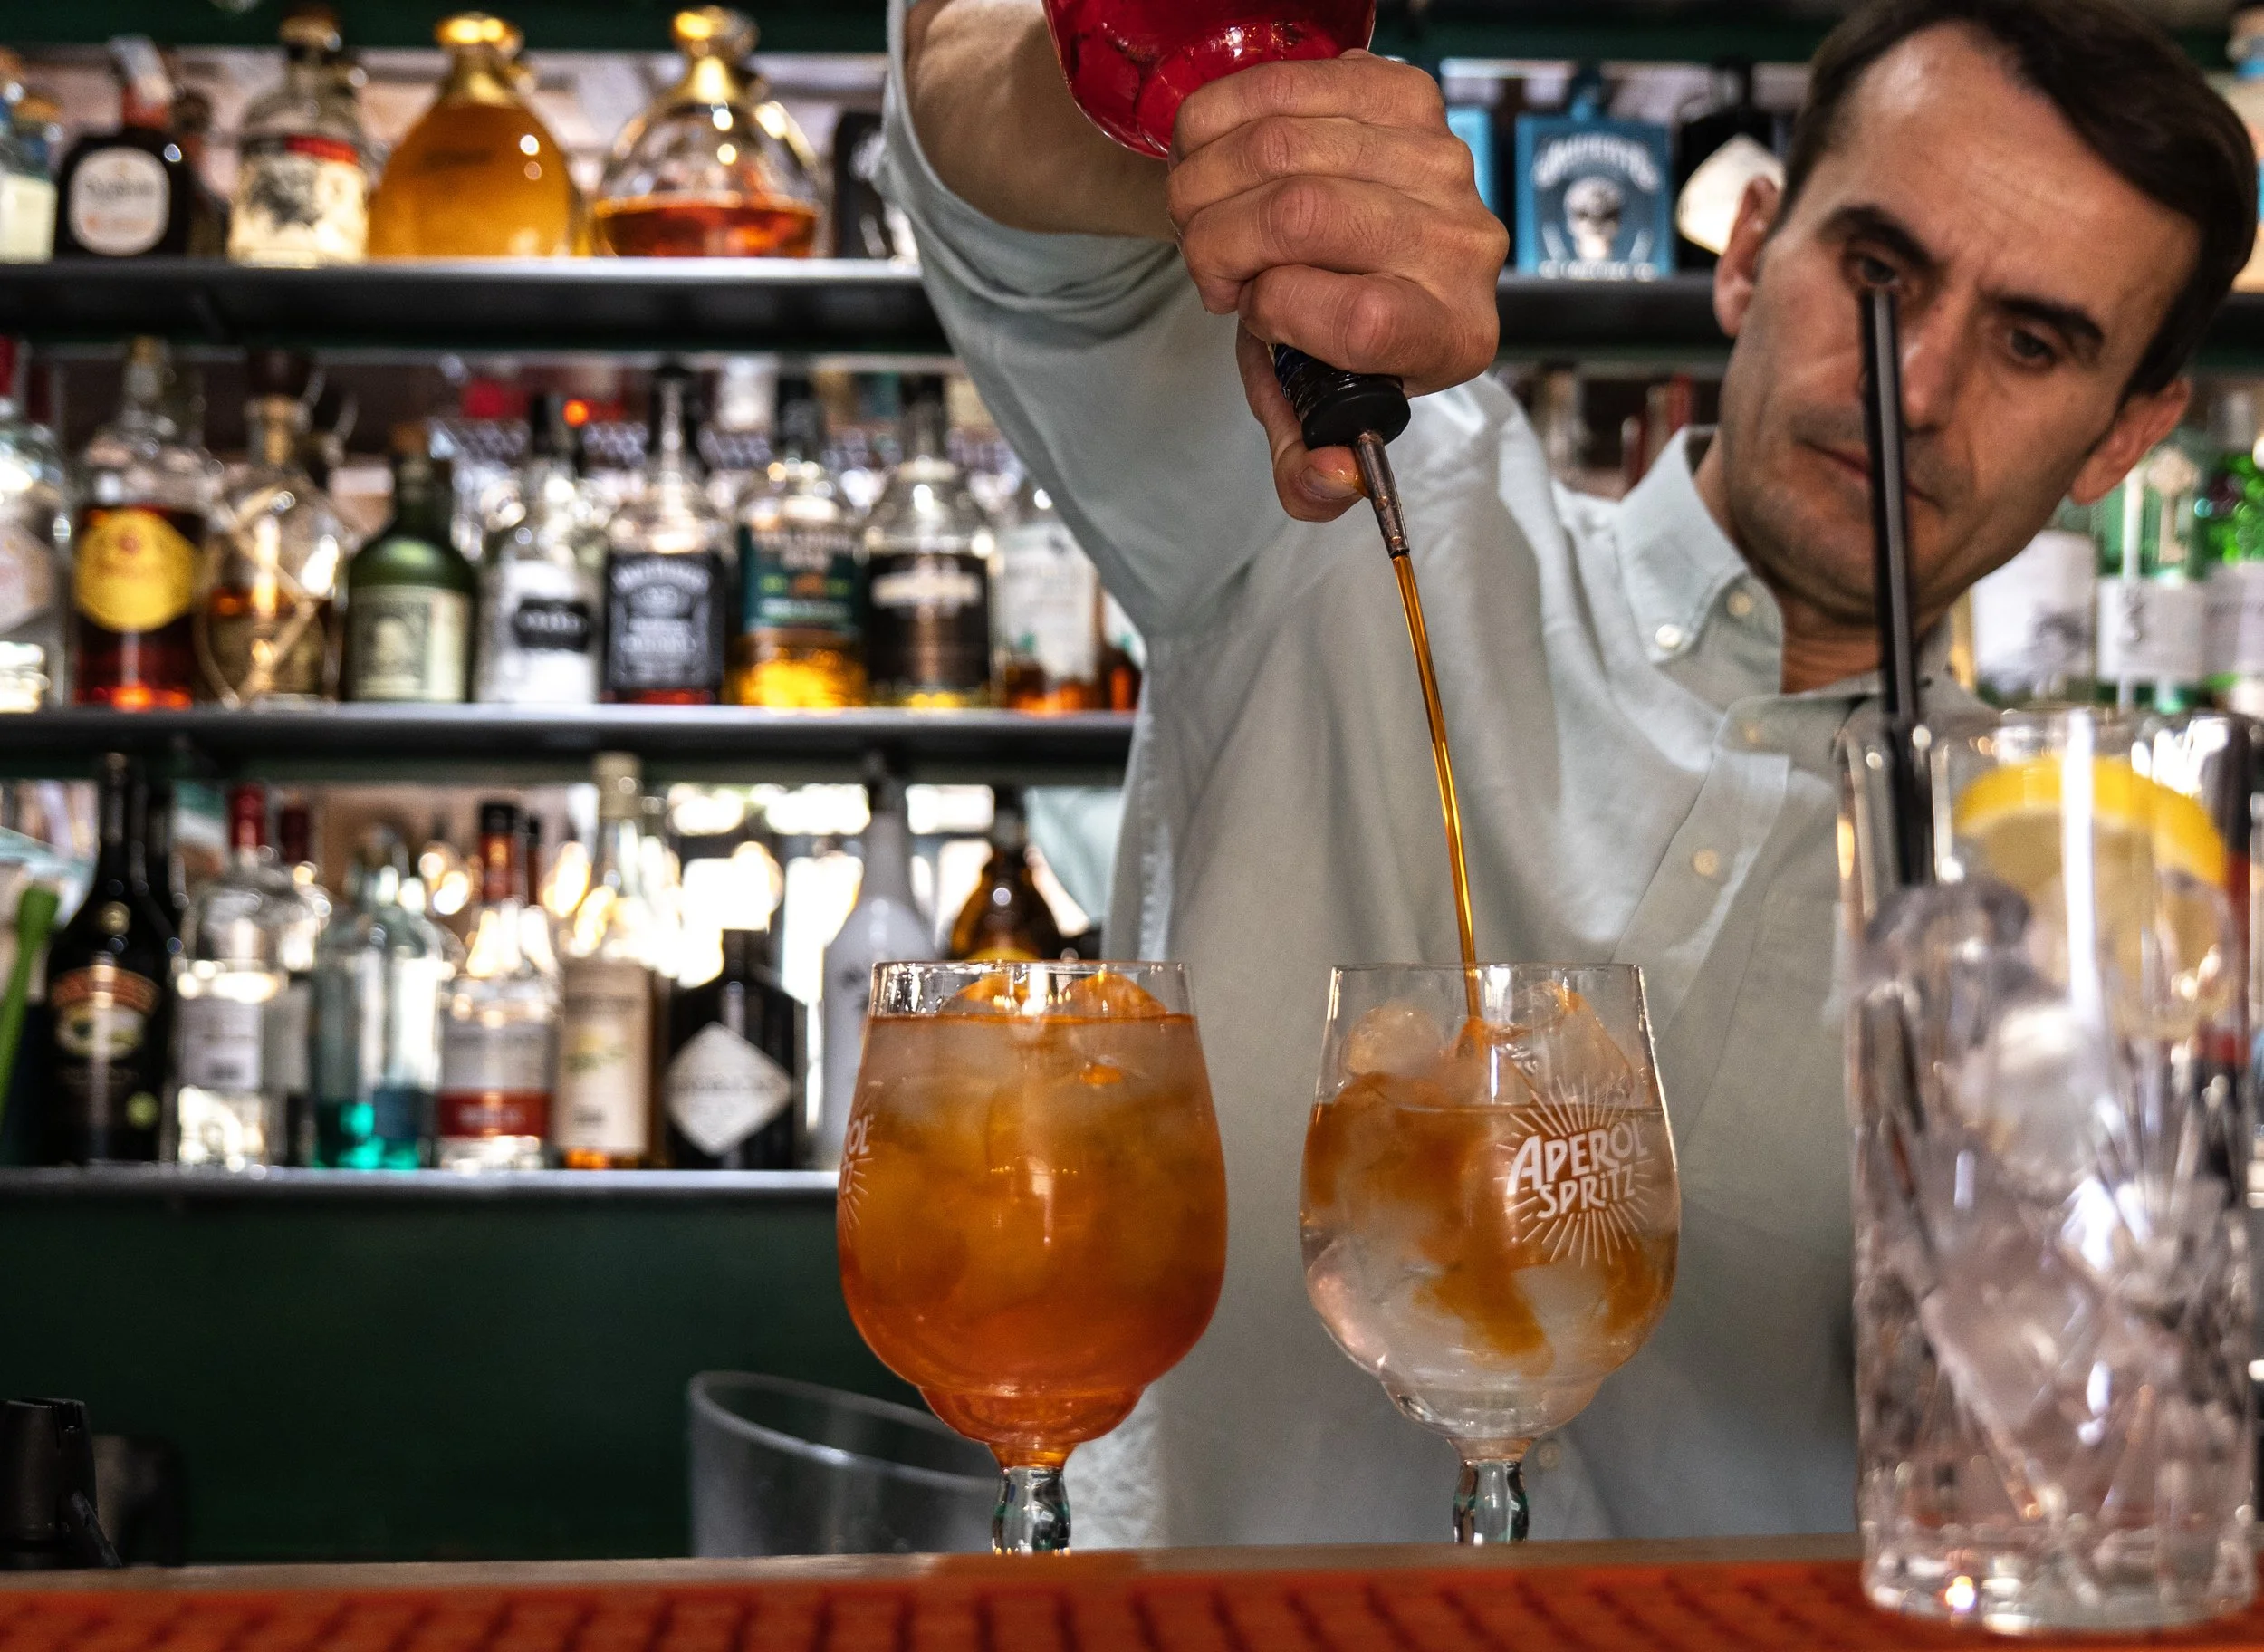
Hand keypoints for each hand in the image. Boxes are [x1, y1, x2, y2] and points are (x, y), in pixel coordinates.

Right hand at [1169, 53, 1507, 520]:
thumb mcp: (1312, 404)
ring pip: (1284, 143)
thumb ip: (1310, 465)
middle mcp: (1465, 242)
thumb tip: (1330, 480)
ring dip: (1205, 179)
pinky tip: (1211, 154)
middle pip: (1306, 213)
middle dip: (1217, 238)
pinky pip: (1286, 84)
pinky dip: (1219, 118)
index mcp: (1452, 333)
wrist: (1361, 243)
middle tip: (1204, 261)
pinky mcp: (1407, 95)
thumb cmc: (1329, 330)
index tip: (1251, 311)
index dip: (1279, 310)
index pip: (1364, 318)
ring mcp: (1440, 159)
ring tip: (1201, 211)